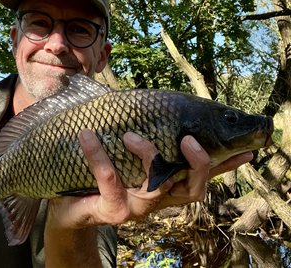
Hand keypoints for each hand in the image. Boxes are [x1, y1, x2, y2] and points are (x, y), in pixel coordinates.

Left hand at [43, 130, 251, 265]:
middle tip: (190, 139)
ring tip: (130, 135)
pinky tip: (87, 135)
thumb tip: (154, 106)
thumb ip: (143, 138)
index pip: (201, 176)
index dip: (224, 166)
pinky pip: (109, 179)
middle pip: (192, 189)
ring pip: (155, 187)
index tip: (246, 151)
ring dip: (148, 155)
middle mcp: (157, 199)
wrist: (69, 205)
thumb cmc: (101, 174)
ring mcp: (136, 207)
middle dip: (198, 164)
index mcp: (165, 185)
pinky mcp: (112, 210)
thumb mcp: (125, 154)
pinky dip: (99, 155)